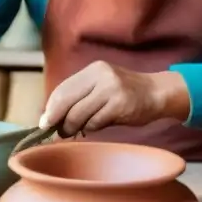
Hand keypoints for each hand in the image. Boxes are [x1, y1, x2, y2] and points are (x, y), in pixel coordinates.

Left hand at [40, 61, 190, 137]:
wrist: (157, 92)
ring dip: (72, 128)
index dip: (51, 107)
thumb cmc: (125, 93)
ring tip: (73, 132)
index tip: (44, 122)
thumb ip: (81, 95)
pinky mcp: (119, 105)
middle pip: (67, 100)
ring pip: (79, 114)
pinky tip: (94, 127)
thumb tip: (52, 116)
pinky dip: (90, 128)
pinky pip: (95, 123)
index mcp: (93, 69)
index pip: (63, 88)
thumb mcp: (102, 85)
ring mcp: (111, 89)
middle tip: (54, 132)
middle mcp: (101, 75)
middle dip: (57, 119)